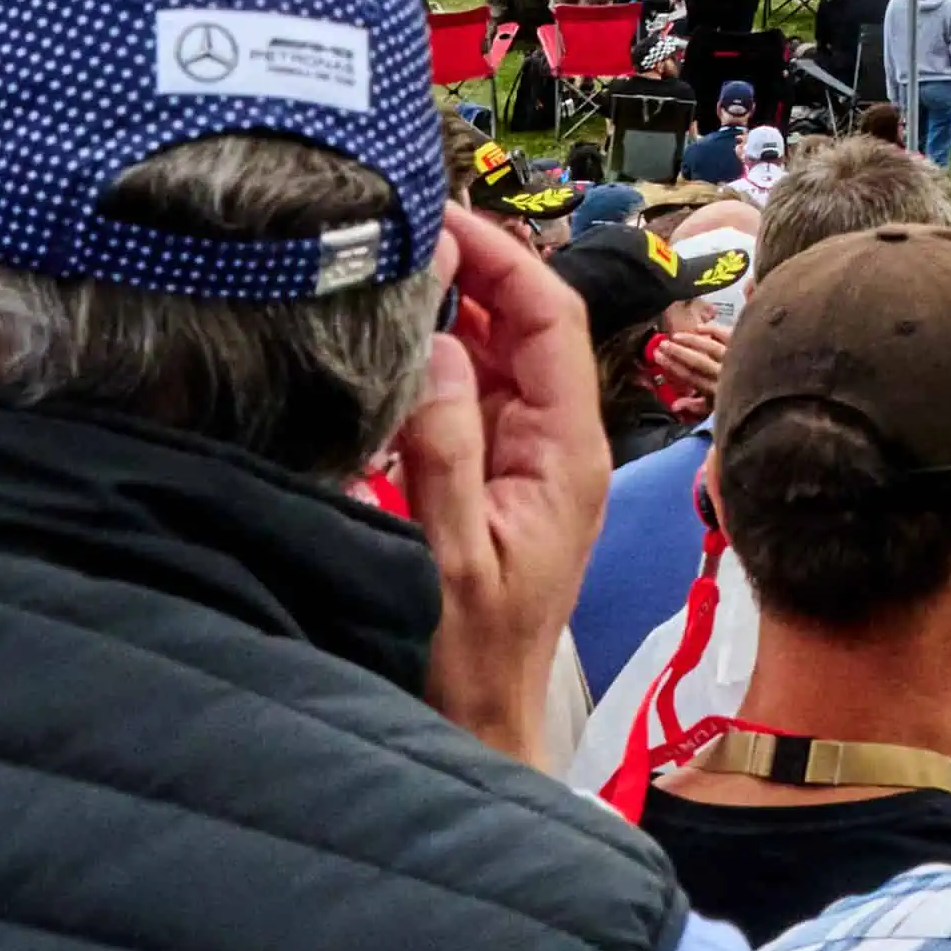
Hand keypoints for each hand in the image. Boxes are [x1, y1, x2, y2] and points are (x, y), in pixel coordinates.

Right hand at [399, 201, 616, 754]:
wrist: (474, 734)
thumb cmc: (468, 663)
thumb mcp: (452, 557)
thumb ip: (447, 450)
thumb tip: (442, 343)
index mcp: (568, 451)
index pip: (551, 319)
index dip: (503, 257)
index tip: (442, 216)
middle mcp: (554, 444)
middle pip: (522, 326)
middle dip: (469, 270)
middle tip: (399, 227)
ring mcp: (521, 461)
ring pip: (489, 357)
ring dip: (446, 311)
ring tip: (384, 268)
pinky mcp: (485, 482)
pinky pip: (462, 399)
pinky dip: (428, 361)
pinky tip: (382, 344)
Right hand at [647, 300, 739, 421]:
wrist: (769, 394)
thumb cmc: (740, 402)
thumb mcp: (716, 409)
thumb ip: (696, 406)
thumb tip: (675, 405)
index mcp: (716, 390)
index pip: (690, 377)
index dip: (672, 366)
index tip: (658, 356)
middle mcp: (726, 374)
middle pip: (697, 361)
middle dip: (678, 352)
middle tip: (662, 345)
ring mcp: (737, 358)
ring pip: (711, 347)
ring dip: (692, 341)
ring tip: (677, 336)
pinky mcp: (747, 346)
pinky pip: (728, 335)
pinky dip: (714, 330)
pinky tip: (701, 328)